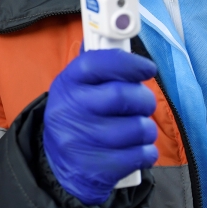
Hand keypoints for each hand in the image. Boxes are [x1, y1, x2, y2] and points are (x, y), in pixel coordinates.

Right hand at [43, 49, 158, 205]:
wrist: (59, 166)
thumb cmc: (76, 119)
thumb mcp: (75, 89)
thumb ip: (97, 67)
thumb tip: (116, 39)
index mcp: (66, 85)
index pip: (98, 63)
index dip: (128, 63)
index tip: (147, 67)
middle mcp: (71, 111)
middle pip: (123, 96)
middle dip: (143, 99)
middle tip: (142, 102)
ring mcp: (83, 141)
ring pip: (138, 127)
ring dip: (146, 129)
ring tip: (135, 130)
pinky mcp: (99, 168)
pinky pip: (142, 154)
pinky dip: (146, 151)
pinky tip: (134, 149)